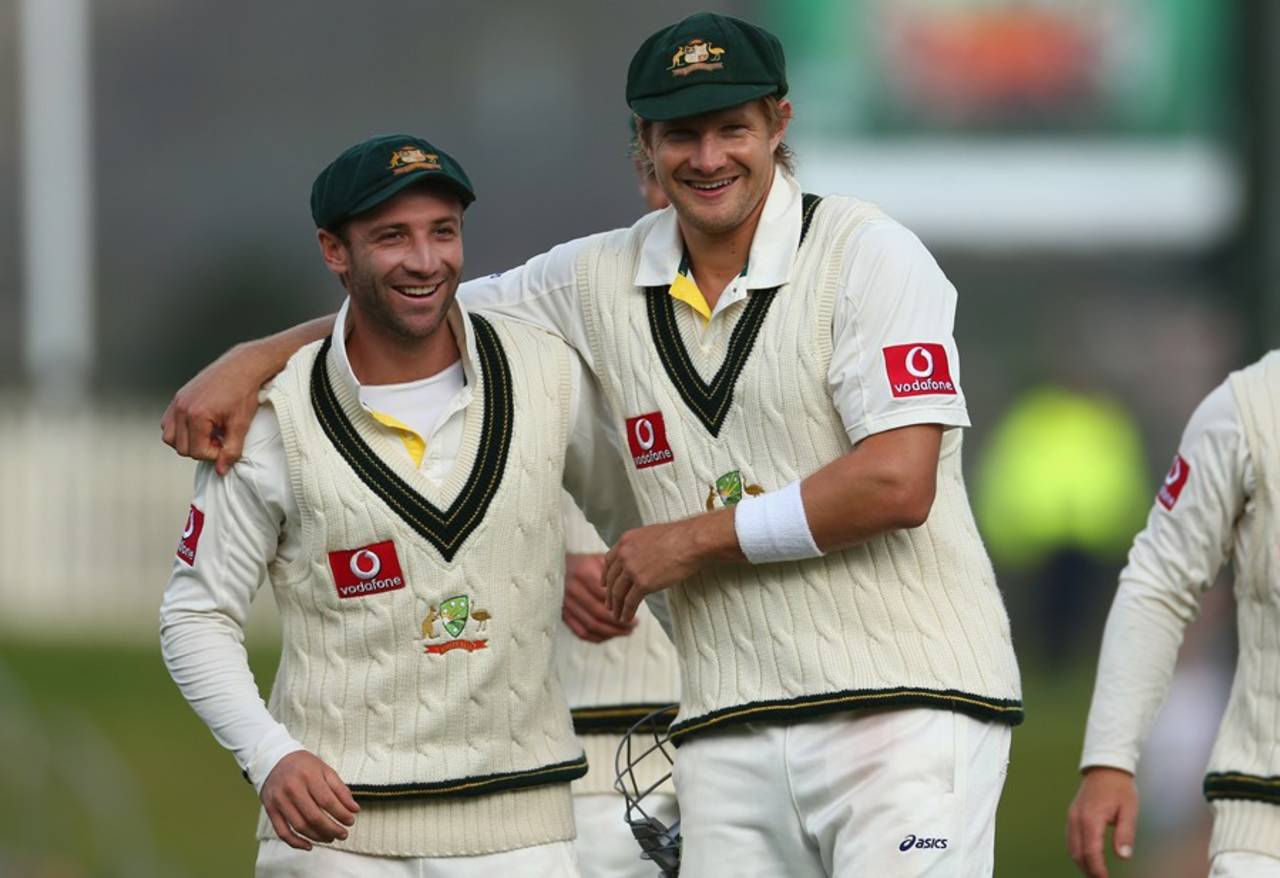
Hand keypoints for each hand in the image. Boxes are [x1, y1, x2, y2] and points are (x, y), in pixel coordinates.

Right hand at [160, 344, 269, 473]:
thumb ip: (231, 450)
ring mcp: (177, 403)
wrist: (242, 367)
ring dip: (187, 441)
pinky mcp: (177, 398)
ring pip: (170, 438)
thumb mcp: (241, 425)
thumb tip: (221, 470)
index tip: (226, 445)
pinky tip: (200, 425)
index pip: (197, 452)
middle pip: (181, 448)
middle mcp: (182, 409)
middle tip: (219, 439)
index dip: (214, 454)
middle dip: (200, 449)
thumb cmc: (243, 392)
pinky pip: (168, 423)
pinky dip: (180, 429)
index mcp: (197, 416)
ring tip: (209, 433)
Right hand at [260, 751, 359, 850]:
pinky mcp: (270, 810)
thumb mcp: (325, 770)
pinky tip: (309, 845)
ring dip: (317, 837)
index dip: (341, 814)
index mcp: (308, 776)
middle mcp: (292, 788)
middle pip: (314, 816)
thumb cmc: (303, 765)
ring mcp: (279, 800)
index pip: (327, 801)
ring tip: (330, 838)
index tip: (351, 821)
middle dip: (331, 829)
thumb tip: (354, 809)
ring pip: (300, 826)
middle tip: (343, 834)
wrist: (273, 760)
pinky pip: (282, 832)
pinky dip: (296, 842)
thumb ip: (340, 789)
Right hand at [563, 553, 635, 641]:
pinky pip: (581, 631)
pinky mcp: (563, 615)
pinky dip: (597, 637)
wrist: (555, 567)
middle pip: (598, 612)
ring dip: (611, 632)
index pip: (605, 595)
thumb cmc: (583, 563)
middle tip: (634, 624)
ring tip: (626, 631)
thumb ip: (613, 571)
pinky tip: (610, 635)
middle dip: (618, 622)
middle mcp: (573, 589)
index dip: (621, 605)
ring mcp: (566, 604)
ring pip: (591, 625)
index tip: (634, 608)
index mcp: (584, 573)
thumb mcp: (597, 559)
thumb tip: (632, 584)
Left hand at [605, 513, 728, 622]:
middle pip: (612, 579)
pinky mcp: (643, 583)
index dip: (606, 575)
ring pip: (618, 593)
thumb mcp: (651, 535)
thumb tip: (643, 557)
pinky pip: (630, 602)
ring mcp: (632, 569)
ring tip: (617, 615)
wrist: (692, 541)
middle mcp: (624, 554)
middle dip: (609, 594)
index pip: (609, 561)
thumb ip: (641, 547)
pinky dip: (626, 612)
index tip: (605, 585)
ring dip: (616, 606)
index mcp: (625, 541)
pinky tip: (626, 618)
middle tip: (609, 605)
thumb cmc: (680, 536)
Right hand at [1067, 767, 1137, 877]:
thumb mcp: (1129, 810)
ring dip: (1081, 863)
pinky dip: (1077, 852)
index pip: (1091, 852)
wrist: (1105, 767)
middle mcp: (1077, 819)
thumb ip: (1125, 833)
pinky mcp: (1072, 815)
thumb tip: (1123, 856)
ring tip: (1094, 873)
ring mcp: (1072, 816)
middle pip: (1078, 853)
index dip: (1098, 870)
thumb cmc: (1120, 788)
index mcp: (1091, 819)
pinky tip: (1086, 858)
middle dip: (1088, 870)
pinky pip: (1070, 838)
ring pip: (1071, 847)